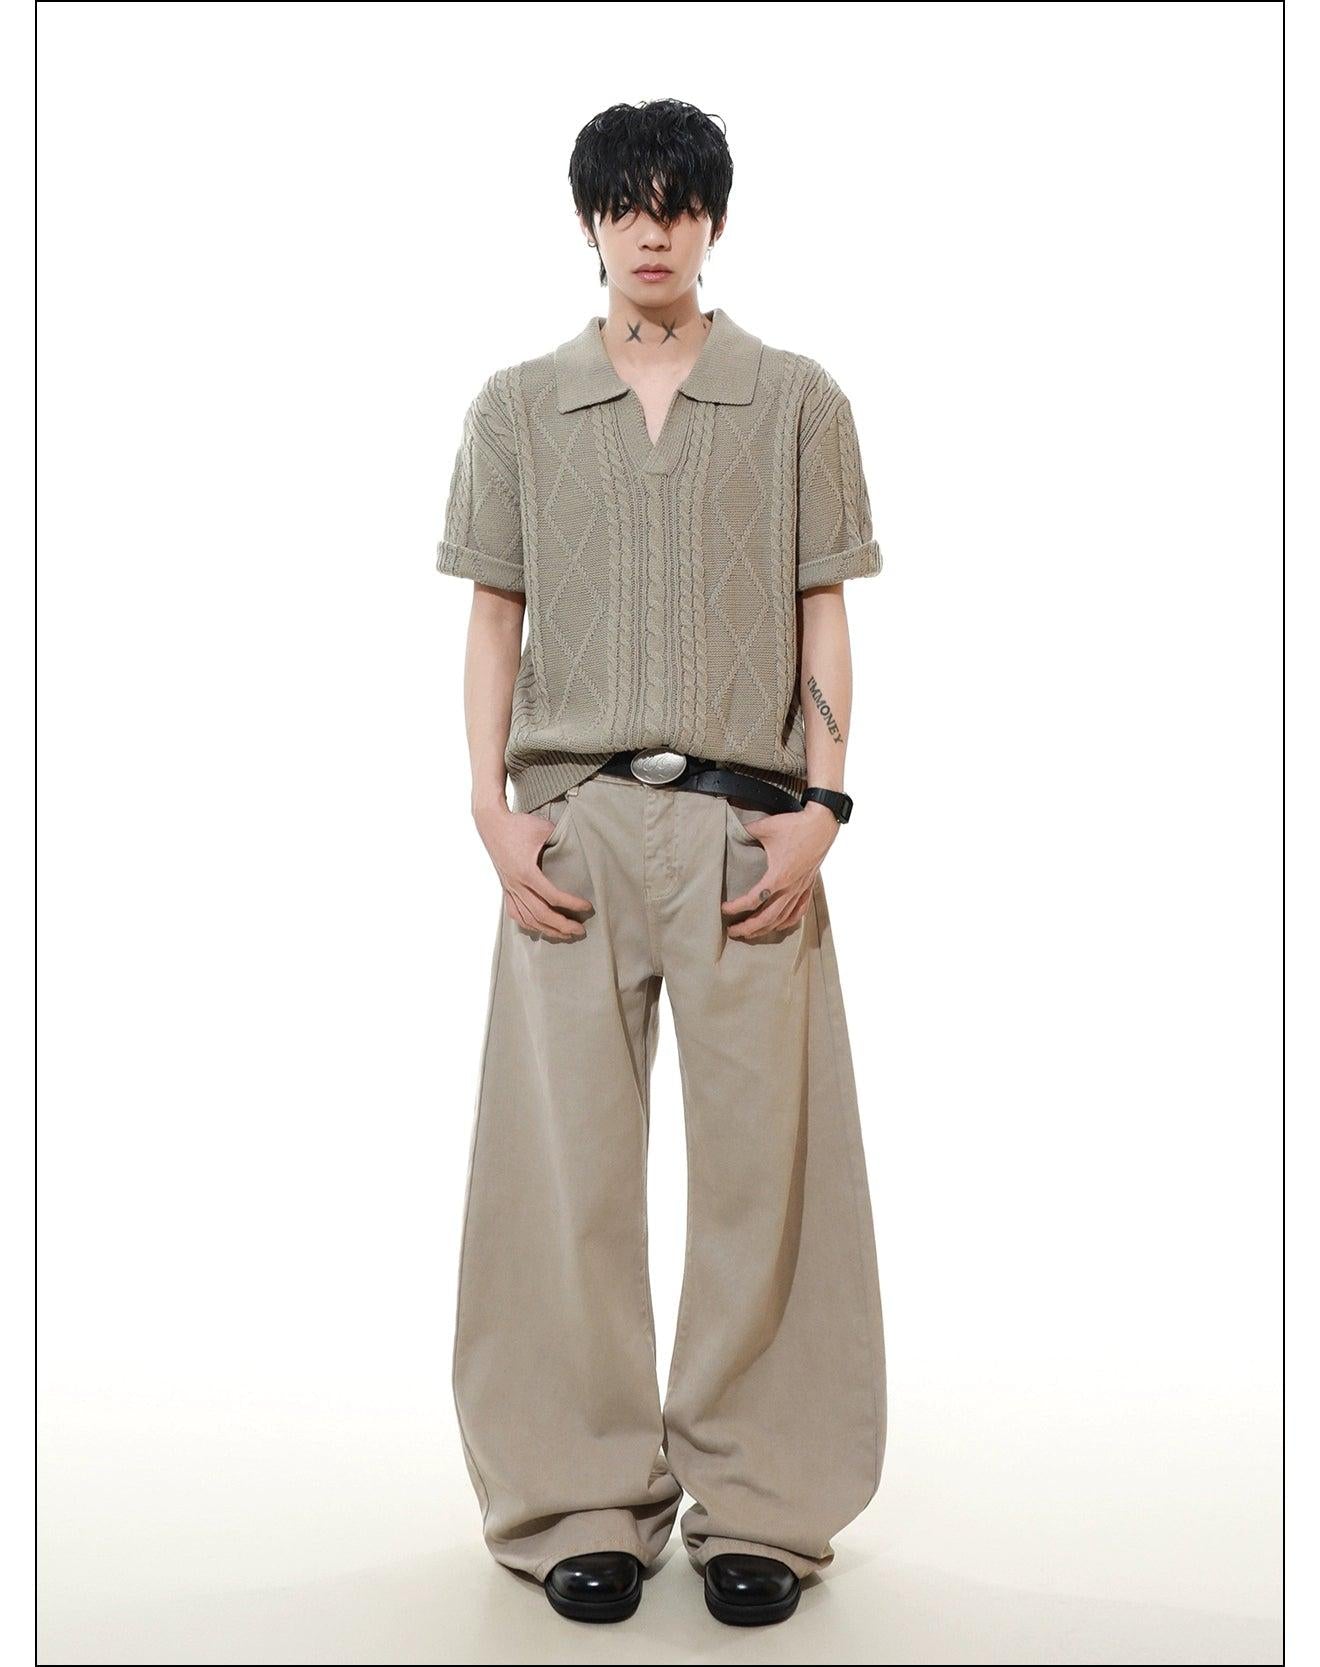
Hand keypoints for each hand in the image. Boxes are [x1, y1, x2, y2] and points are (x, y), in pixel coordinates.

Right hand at [474, 801, 592, 942]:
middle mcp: (516, 885)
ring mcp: (509, 889)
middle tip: (580, 930)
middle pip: (541, 915)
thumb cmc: (518, 825)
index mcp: (527, 872)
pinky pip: (515, 914)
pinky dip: (529, 925)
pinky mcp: (506, 889)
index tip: (587, 907)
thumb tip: (580, 850)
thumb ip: (561, 842)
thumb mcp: (544, 829)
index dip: (571, 904)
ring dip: (548, 930)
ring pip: (528, 919)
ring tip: (565, 935)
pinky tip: (541, 929)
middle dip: (562, 926)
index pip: (552, 897)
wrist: (491, 823)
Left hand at [721, 800, 837, 939]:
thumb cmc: (795, 826)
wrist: (822, 824)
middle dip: (748, 928)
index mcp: (778, 876)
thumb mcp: (765, 827)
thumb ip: (745, 832)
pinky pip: (799, 911)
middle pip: (767, 918)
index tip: (724, 908)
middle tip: (733, 931)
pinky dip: (788, 922)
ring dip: (766, 929)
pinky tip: (779, 926)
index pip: (753, 900)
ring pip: (783, 918)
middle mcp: (790, 887)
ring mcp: (801, 888)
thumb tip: (731, 832)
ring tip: (751, 933)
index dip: (736, 907)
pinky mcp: (808, 886)